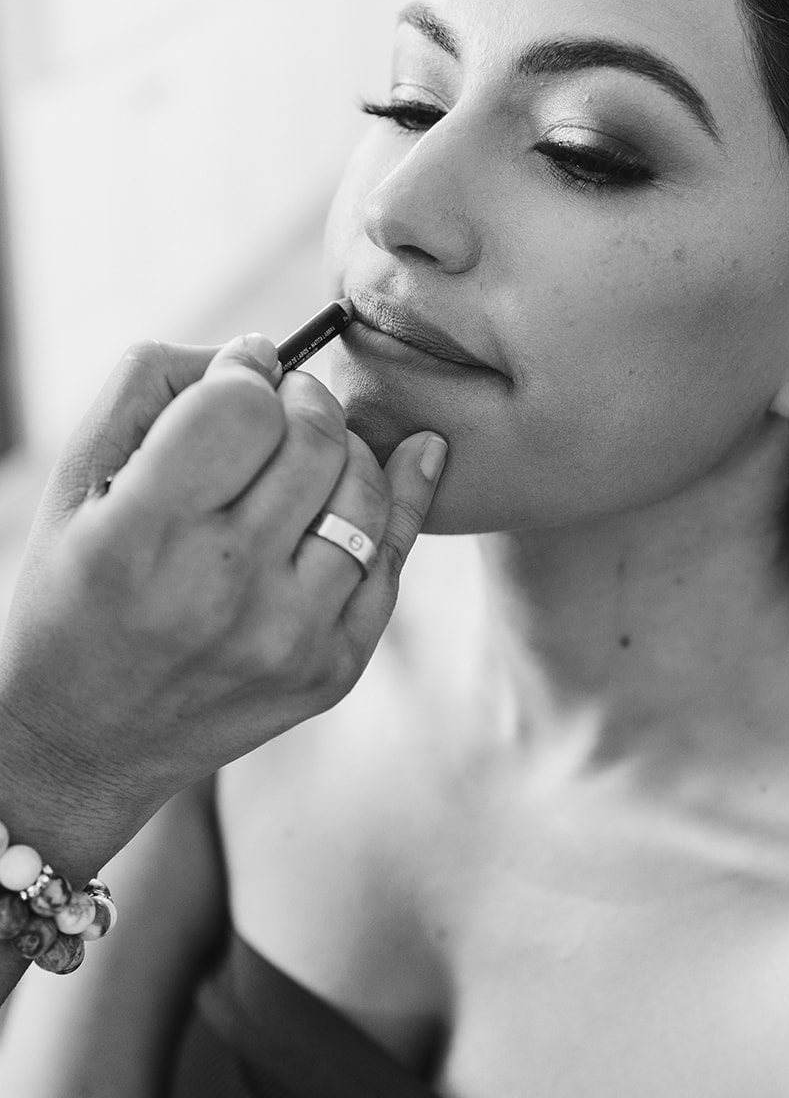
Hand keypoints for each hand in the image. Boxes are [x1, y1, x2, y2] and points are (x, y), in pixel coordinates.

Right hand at [0, 336, 446, 875]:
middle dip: (303, 398)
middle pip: (314, 439)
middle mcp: (221, 590)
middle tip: (281, 404)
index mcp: (141, 537)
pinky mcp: (333, 671)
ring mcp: (288, 637)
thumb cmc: (72, 591)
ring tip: (308, 452)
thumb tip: (256, 353)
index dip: (247, 375)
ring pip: (364, 489)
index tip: (238, 378)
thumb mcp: (73, 483)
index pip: (243, 408)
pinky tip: (407, 457)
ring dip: (346, 447)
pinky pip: (393, 558)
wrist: (82, 744)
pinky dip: (399, 497)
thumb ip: (150, 389)